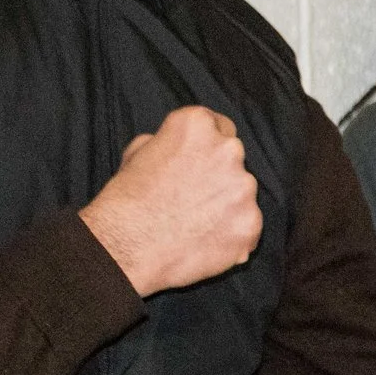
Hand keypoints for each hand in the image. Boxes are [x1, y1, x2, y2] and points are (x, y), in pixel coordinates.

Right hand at [79, 105, 262, 296]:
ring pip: (242, 194)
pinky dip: (233, 236)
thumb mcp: (138, 152)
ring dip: (227, 205)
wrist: (125, 250)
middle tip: (193, 198)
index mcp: (198, 125)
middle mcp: (228, 149)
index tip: (200, 163)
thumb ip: (171, 142)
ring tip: (195, 226)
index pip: (218, 126)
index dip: (207, 147)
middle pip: (233, 159)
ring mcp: (243, 189)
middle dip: (218, 175)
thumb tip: (182, 149)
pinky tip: (206, 244)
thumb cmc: (126, 201)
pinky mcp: (250, 224)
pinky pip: (248, 228)